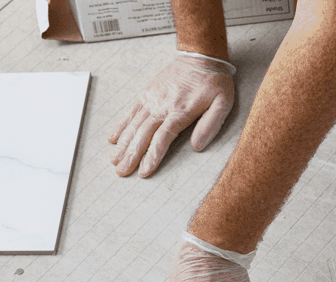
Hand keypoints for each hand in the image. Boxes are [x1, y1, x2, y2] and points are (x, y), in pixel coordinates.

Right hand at [108, 52, 234, 177]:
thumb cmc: (214, 82)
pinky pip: (131, 111)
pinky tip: (113, 138)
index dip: (151, 156)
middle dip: (131, 155)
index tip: (144, 172)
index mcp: (180, 112)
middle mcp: (162, 106)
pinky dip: (120, 125)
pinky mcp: (147, 94)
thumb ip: (211, 125)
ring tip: (114, 160)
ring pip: (133, 125)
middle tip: (121, 172)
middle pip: (142, 135)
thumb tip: (197, 147)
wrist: (200, 56)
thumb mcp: (222, 104)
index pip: (162, 139)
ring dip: (123, 144)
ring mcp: (152, 100)